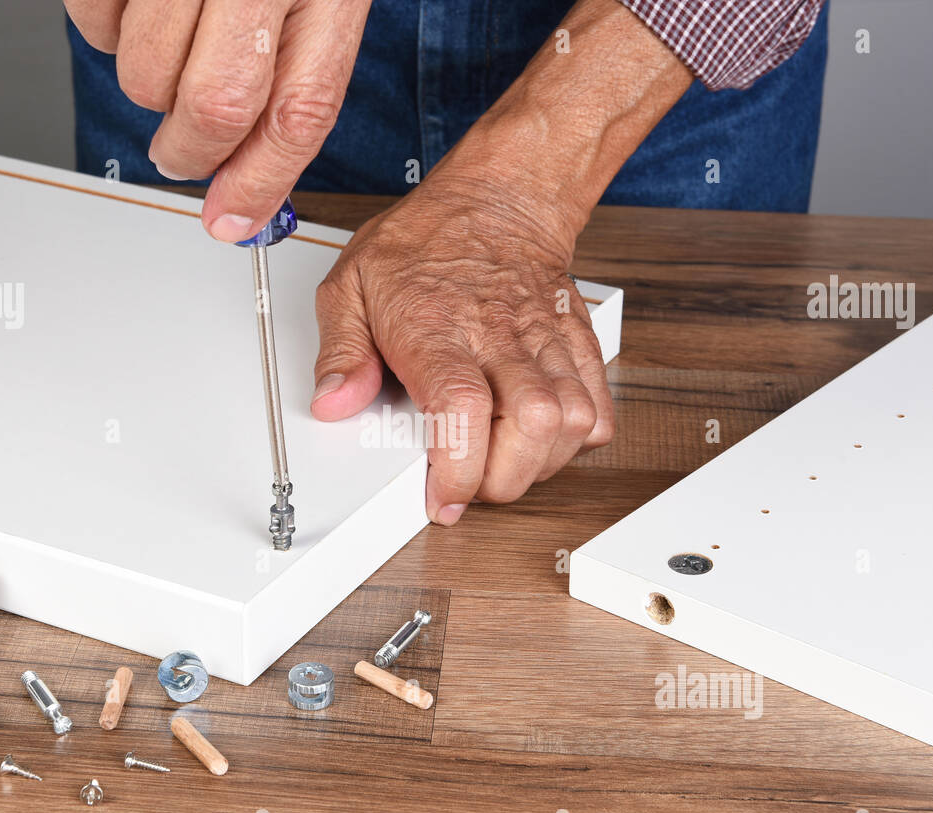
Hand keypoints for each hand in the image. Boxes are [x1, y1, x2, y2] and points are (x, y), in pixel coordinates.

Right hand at [65, 0, 370, 241]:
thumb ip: (295, 73)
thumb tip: (249, 180)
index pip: (297, 109)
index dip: (263, 182)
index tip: (234, 222)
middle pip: (216, 104)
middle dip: (192, 153)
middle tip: (184, 155)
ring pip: (145, 72)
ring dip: (149, 89)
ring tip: (171, 49)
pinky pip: (95, 21)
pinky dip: (108, 31)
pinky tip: (140, 6)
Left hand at [311, 0, 690, 523]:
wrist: (499, 196)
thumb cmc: (424, 242)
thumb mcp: (350, 284)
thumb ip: (339, 350)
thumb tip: (334, 403)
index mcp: (438, 329)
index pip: (462, 409)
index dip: (459, 467)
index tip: (442, 496)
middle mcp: (498, 337)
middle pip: (532, 426)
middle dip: (504, 479)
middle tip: (472, 484)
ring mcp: (544, 341)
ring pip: (572, 421)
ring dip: (541, 462)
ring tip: (505, 463)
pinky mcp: (575, 345)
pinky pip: (598, 405)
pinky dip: (580, 437)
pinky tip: (544, 439)